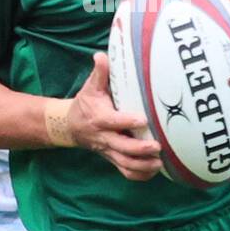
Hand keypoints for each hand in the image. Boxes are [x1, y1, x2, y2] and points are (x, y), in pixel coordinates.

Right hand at [67, 53, 163, 180]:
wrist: (70, 126)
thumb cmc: (86, 104)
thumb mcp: (90, 87)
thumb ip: (99, 73)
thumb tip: (101, 56)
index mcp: (99, 118)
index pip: (113, 122)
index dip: (127, 122)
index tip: (144, 119)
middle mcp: (104, 138)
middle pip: (121, 148)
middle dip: (140, 149)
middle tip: (157, 146)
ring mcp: (109, 151)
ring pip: (125, 164)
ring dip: (142, 165)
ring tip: (159, 162)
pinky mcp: (113, 159)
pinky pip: (126, 172)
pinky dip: (140, 174)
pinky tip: (154, 170)